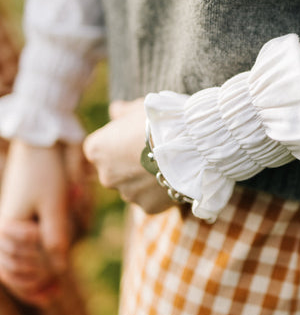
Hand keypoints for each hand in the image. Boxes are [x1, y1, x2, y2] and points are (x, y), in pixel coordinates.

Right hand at [0, 141, 71, 304]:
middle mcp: (1, 230)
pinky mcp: (15, 225)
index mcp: (7, 228)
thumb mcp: (56, 206)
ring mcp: (6, 228)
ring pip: (11, 268)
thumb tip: (60, 271)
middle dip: (34, 283)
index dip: (39, 280)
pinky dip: (28, 272)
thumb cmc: (47, 174)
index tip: (59, 281)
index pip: (20, 268)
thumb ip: (57, 238)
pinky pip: (15, 257)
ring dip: (30, 282)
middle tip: (57, 289)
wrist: (38, 147)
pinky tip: (47, 284)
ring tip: (52, 293)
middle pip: (13, 272)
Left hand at [83, 98, 171, 213]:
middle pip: (115, 171)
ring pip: (133, 187)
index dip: (120, 141)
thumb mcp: (139, 108)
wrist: (187, 145)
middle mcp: (105, 175)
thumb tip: (115, 110)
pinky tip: (174, 179)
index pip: (101, 148)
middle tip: (153, 152)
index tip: (136, 137)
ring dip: (145, 180)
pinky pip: (151, 199)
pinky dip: (160, 193)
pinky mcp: (147, 207)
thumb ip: (122, 111)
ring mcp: (126, 194)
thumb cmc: (160, 121)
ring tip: (167, 166)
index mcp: (96, 150)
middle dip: (130, 164)